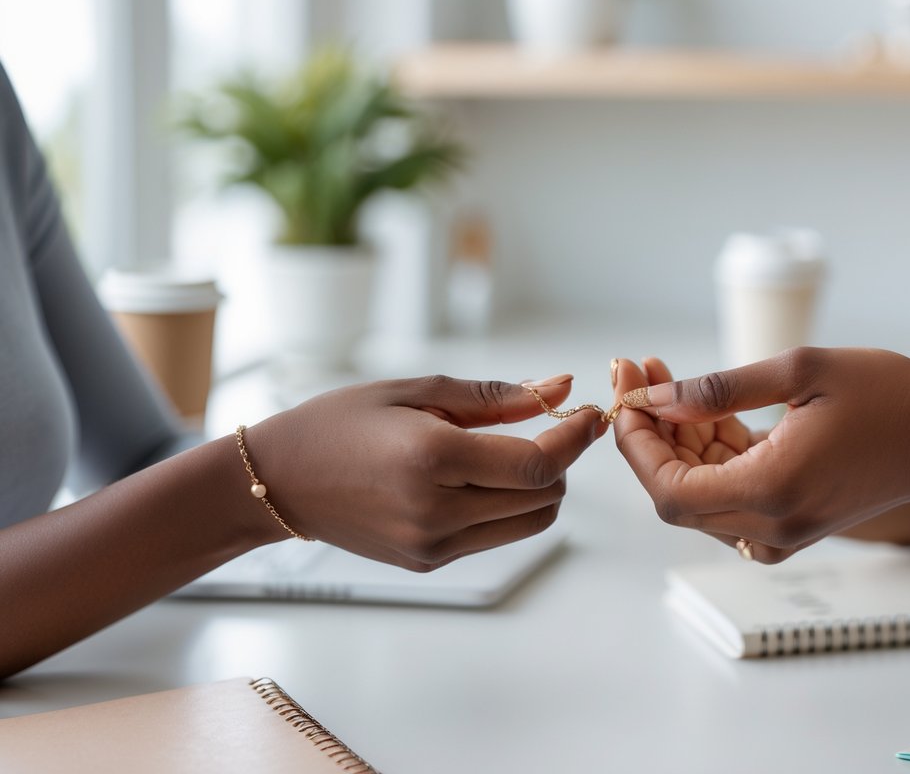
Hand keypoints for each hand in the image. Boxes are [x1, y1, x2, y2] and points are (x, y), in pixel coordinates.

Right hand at [244, 374, 606, 570]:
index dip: (576, 440)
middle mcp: (435, 510)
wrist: (279, 480)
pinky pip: (495, 536)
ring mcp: (431, 544)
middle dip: (562, 462)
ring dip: (541, 489)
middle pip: (543, 498)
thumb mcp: (416, 390)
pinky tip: (482, 478)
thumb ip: (495, 395)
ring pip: (529, 524)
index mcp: (431, 458)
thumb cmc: (340, 422)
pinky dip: (508, 507)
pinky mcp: (428, 562)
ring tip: (518, 454)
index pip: (538, 465)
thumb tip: (560, 387)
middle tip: (553, 429)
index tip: (590, 415)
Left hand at [612, 349, 909, 562]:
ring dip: (676, 439)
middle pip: (675, 495)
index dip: (635, 444)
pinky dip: (709, 454)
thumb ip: (719, 390)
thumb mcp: (800, 371)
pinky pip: (729, 495)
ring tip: (666, 376)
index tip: (627, 391)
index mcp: (770, 492)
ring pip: (698, 494)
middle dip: (648, 433)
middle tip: (639, 372)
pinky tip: (706, 408)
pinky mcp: (789, 524)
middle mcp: (769, 525)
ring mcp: (780, 532)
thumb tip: (656, 399)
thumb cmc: (889, 397)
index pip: (667, 489)